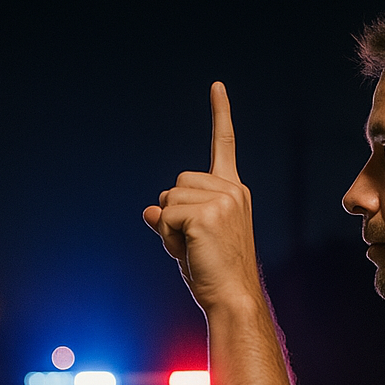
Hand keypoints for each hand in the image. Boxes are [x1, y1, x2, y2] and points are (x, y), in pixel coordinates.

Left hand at [143, 81, 262, 311]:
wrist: (233, 298)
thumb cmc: (214, 273)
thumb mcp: (189, 238)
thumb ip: (172, 218)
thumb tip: (150, 209)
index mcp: (234, 191)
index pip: (223, 145)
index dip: (220, 114)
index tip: (217, 86)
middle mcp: (232, 189)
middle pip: (176, 182)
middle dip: (173, 213)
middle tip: (194, 243)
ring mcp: (222, 200)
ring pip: (168, 200)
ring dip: (169, 227)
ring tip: (193, 249)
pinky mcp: (207, 214)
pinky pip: (165, 217)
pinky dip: (168, 238)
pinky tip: (190, 251)